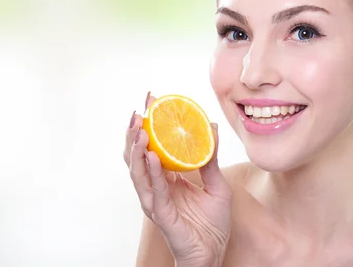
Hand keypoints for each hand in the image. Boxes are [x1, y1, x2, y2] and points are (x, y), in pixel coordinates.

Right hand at [124, 93, 231, 265]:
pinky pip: (154, 191)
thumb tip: (211, 127)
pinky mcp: (161, 214)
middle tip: (140, 110)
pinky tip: (151, 155)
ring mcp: (156, 201)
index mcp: (167, 179)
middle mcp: (157, 187)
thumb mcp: (217, 184)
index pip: (153, 147)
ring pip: (138, 172)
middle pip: (139, 156)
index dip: (149, 126)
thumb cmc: (212, 223)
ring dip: (136, 149)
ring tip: (139, 128)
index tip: (150, 101)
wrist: (214, 253)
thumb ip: (211, 159)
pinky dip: (151, 172)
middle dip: (136, 132)